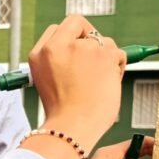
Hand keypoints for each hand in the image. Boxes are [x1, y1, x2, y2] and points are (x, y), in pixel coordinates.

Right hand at [25, 15, 127, 149]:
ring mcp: (82, 48)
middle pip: (83, 28)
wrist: (71, 130)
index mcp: (40, 53)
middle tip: (93, 67)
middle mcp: (58, 46)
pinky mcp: (103, 55)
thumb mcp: (48, 82)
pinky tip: (109, 84)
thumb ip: (61, 60)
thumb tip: (85, 46)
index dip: (73, 38)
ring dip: (107, 58)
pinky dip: (118, 66)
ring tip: (99, 83)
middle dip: (92, 42)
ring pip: (103, 41)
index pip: (59, 28)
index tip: (80, 52)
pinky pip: (118, 53)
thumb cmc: (64, 114)